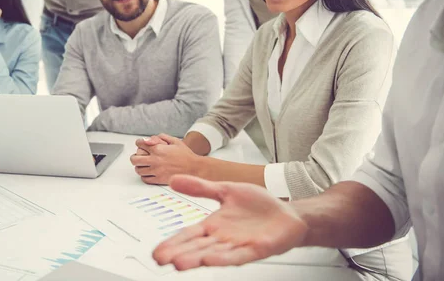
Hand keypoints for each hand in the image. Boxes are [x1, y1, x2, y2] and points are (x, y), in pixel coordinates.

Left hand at [130, 134, 200, 184]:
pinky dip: (144, 176)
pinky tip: (148, 173)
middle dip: (134, 156)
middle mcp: (155, 160)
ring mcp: (156, 171)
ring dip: (139, 166)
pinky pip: (145, 179)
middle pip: (135, 159)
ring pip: (138, 170)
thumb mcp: (175, 141)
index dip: (139, 143)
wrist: (194, 168)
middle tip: (137, 156)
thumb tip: (149, 139)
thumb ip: (162, 137)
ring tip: (143, 165)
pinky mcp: (159, 180)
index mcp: (158, 149)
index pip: (140, 144)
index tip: (140, 144)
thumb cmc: (186, 155)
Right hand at [152, 175, 307, 270]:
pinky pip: (237, 256)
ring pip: (213, 254)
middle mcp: (223, 238)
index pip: (189, 235)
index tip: (157, 251)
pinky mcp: (256, 249)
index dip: (173, 242)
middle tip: (160, 259)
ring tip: (179, 263)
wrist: (287, 212)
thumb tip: (174, 180)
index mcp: (214, 225)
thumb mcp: (225, 190)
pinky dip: (223, 258)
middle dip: (179, 253)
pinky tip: (210, 260)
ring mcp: (238, 245)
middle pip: (197, 247)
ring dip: (196, 259)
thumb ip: (200, 187)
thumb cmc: (259, 205)